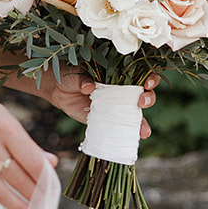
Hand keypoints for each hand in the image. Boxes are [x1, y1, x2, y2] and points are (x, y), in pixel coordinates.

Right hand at [0, 56, 55, 208]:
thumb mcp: (2, 117)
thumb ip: (25, 142)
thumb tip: (50, 163)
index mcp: (3, 126)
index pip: (33, 161)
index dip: (46, 180)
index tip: (54, 192)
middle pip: (18, 178)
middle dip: (36, 197)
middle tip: (45, 208)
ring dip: (18, 208)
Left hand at [0, 63, 159, 139]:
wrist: (58, 91)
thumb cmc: (69, 75)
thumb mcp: (74, 74)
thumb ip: (82, 79)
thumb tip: (89, 86)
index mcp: (119, 71)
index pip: (142, 72)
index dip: (149, 76)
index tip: (146, 82)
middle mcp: (123, 88)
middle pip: (145, 93)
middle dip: (149, 97)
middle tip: (142, 101)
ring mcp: (118, 105)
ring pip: (138, 113)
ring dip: (144, 121)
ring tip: (144, 130)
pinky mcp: (110, 118)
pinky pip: (124, 126)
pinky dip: (132, 132)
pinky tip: (138, 137)